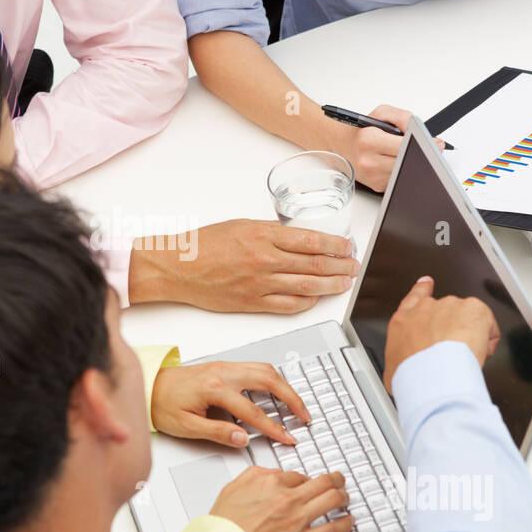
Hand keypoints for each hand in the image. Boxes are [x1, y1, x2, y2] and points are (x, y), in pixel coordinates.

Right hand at [129, 219, 358, 312]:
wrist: (178, 267)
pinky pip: (288, 305)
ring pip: (306, 286)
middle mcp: (264, 260)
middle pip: (314, 264)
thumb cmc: (205, 244)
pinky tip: (316, 299)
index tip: (346, 247)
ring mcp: (259, 284)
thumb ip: (271, 233)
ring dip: (330, 286)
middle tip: (353, 266)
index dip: (335, 245)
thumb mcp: (242, 226)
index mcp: (263, 235)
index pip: (311, 241)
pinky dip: (306, 302)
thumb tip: (297, 238)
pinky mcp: (252, 302)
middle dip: (340, 266)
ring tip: (344, 283)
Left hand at [150, 360, 310, 446]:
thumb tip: (244, 439)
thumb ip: (218, 433)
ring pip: (265, 369)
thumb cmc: (164, 405)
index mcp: (214, 389)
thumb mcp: (187, 427)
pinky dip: (273, 377)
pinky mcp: (224, 366)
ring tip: (297, 403)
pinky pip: (256, 367)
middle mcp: (223, 373)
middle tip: (304, 416)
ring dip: (285, 385)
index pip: (253, 411)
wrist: (151, 387)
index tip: (287, 437)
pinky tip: (278, 389)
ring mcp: (225, 366)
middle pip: (268, 381)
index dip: (273, 427)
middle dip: (291, 398)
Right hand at [209, 466, 351, 531]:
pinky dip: (344, 524)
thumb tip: (273, 473)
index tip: (309, 483)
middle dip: (336, 480)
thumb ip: (256, 474)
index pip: (299, 475)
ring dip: (343, 497)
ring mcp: (297, 520)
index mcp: (272, 483)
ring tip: (345, 498)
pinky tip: (348, 522)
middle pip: (324, 482)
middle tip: (339, 481)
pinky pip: (331, 530)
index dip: (306, 479)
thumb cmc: (226, 524)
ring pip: (333, 500)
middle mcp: (288, 499)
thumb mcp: (234, 486)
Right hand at [340, 104, 445, 192]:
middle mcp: (368, 161)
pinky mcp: (377, 186)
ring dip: (411, 162)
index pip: (404, 145)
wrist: (344, 146)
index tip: (435, 143)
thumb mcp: (381, 113)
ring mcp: (372, 176)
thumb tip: (416, 126)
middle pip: (407, 160)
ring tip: (406, 152)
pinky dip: (403, 170)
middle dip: (420, 153)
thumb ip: (401, 116)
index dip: (423, 143)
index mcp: (369, 141)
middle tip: (429, 148)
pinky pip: (399, 179)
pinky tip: (398, 162)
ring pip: (406, 171)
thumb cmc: (362, 131)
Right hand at [383, 276, 499, 393]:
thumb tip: (406, 368)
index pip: (415, 296)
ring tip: (466, 357)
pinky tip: (481, 353)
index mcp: (405, 320)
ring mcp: (451, 306)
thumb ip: (402, 358)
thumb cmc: (413, 374)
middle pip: (446, 310)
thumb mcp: (394, 368)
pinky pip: (487, 324)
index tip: (427, 283)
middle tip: (453, 351)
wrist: (433, 374)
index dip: (423, 289)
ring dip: (469, 335)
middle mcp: (427, 308)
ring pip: (467, 319)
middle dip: (452, 326)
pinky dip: (488, 338)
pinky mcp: (474, 309)